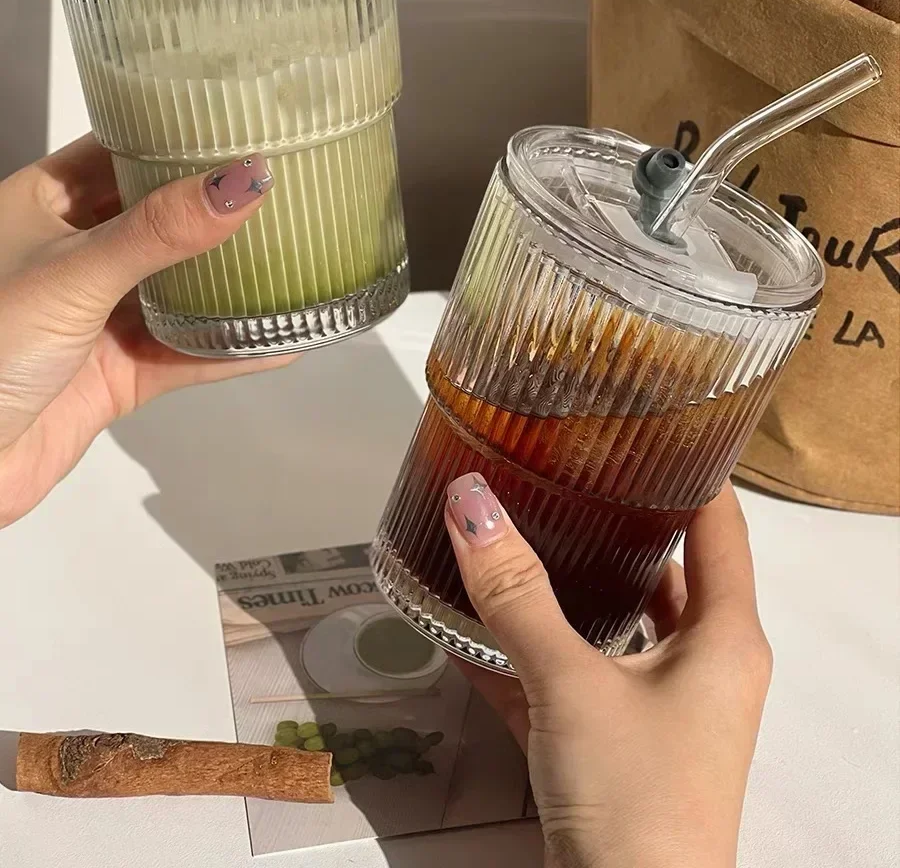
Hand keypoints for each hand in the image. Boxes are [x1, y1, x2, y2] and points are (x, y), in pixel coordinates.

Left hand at [0, 135, 287, 527]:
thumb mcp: (73, 272)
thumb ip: (159, 231)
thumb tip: (237, 183)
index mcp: (45, 203)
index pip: (121, 150)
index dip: (178, 136)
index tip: (242, 125)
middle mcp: (75, 253)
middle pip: (162, 218)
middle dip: (219, 209)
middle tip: (286, 188)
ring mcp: (98, 314)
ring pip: (181, 288)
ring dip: (234, 282)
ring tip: (298, 259)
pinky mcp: (117, 372)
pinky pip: (187, 353)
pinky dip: (233, 349)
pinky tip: (280, 341)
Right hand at [445, 480, 771, 867]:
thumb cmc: (634, 797)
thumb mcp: (571, 684)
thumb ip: (517, 594)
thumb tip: (470, 500)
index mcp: (725, 635)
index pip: (719, 522)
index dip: (688, 466)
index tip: (641, 419)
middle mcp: (705, 663)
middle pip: (666, 569)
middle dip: (614, 520)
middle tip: (558, 466)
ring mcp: (663, 708)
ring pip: (617, 624)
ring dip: (570, 586)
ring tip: (518, 527)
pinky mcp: (620, 746)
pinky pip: (578, 678)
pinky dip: (535, 651)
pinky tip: (475, 623)